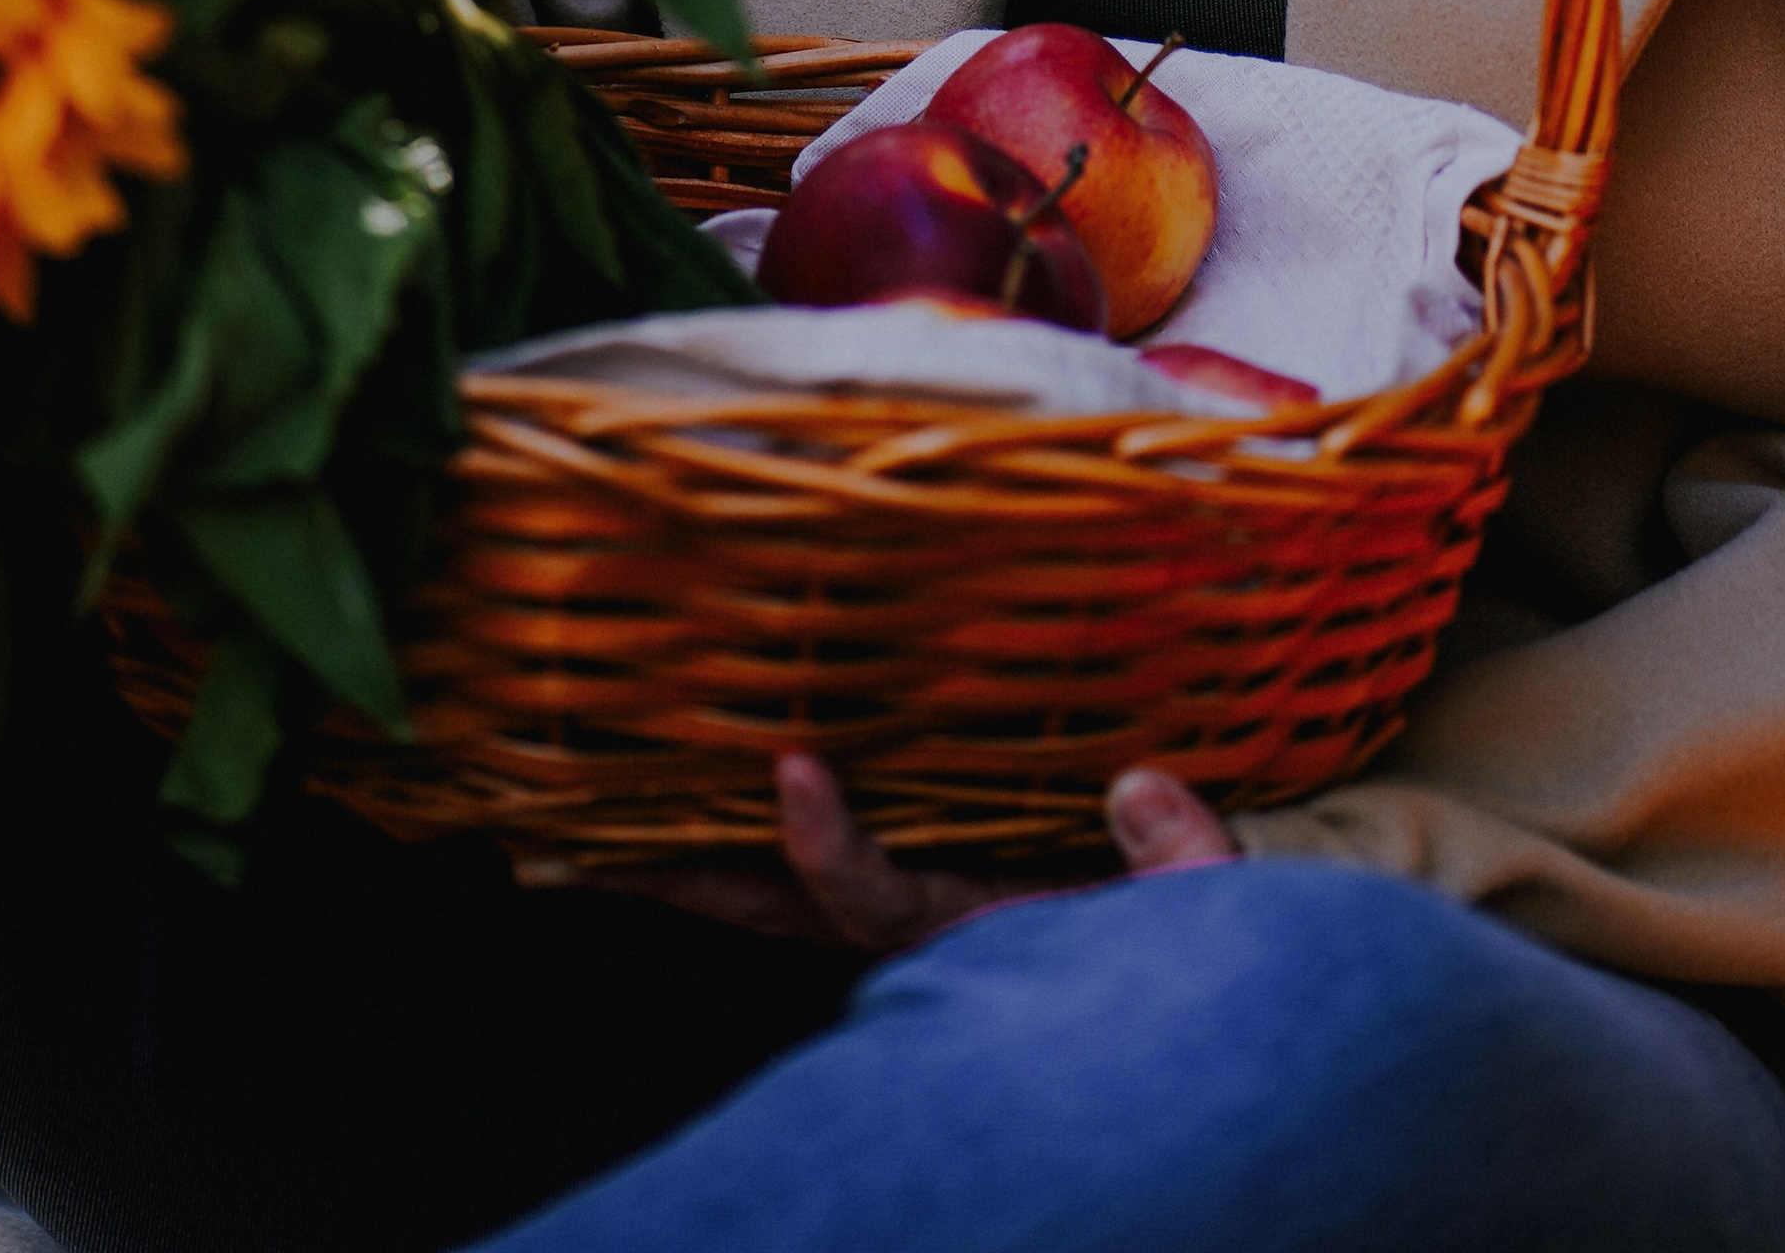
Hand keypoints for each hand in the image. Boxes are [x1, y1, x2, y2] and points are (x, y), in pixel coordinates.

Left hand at [545, 752, 1236, 954]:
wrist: (1209, 1016)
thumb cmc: (1208, 975)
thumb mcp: (1210, 919)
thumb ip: (1176, 858)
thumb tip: (1138, 782)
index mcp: (979, 936)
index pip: (877, 896)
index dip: (826, 844)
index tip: (793, 769)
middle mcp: (927, 934)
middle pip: (777, 909)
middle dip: (681, 878)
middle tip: (575, 847)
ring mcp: (916, 913)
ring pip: (775, 897)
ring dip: (689, 866)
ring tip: (590, 827)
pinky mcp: (923, 889)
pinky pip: (816, 872)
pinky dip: (748, 846)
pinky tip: (694, 798)